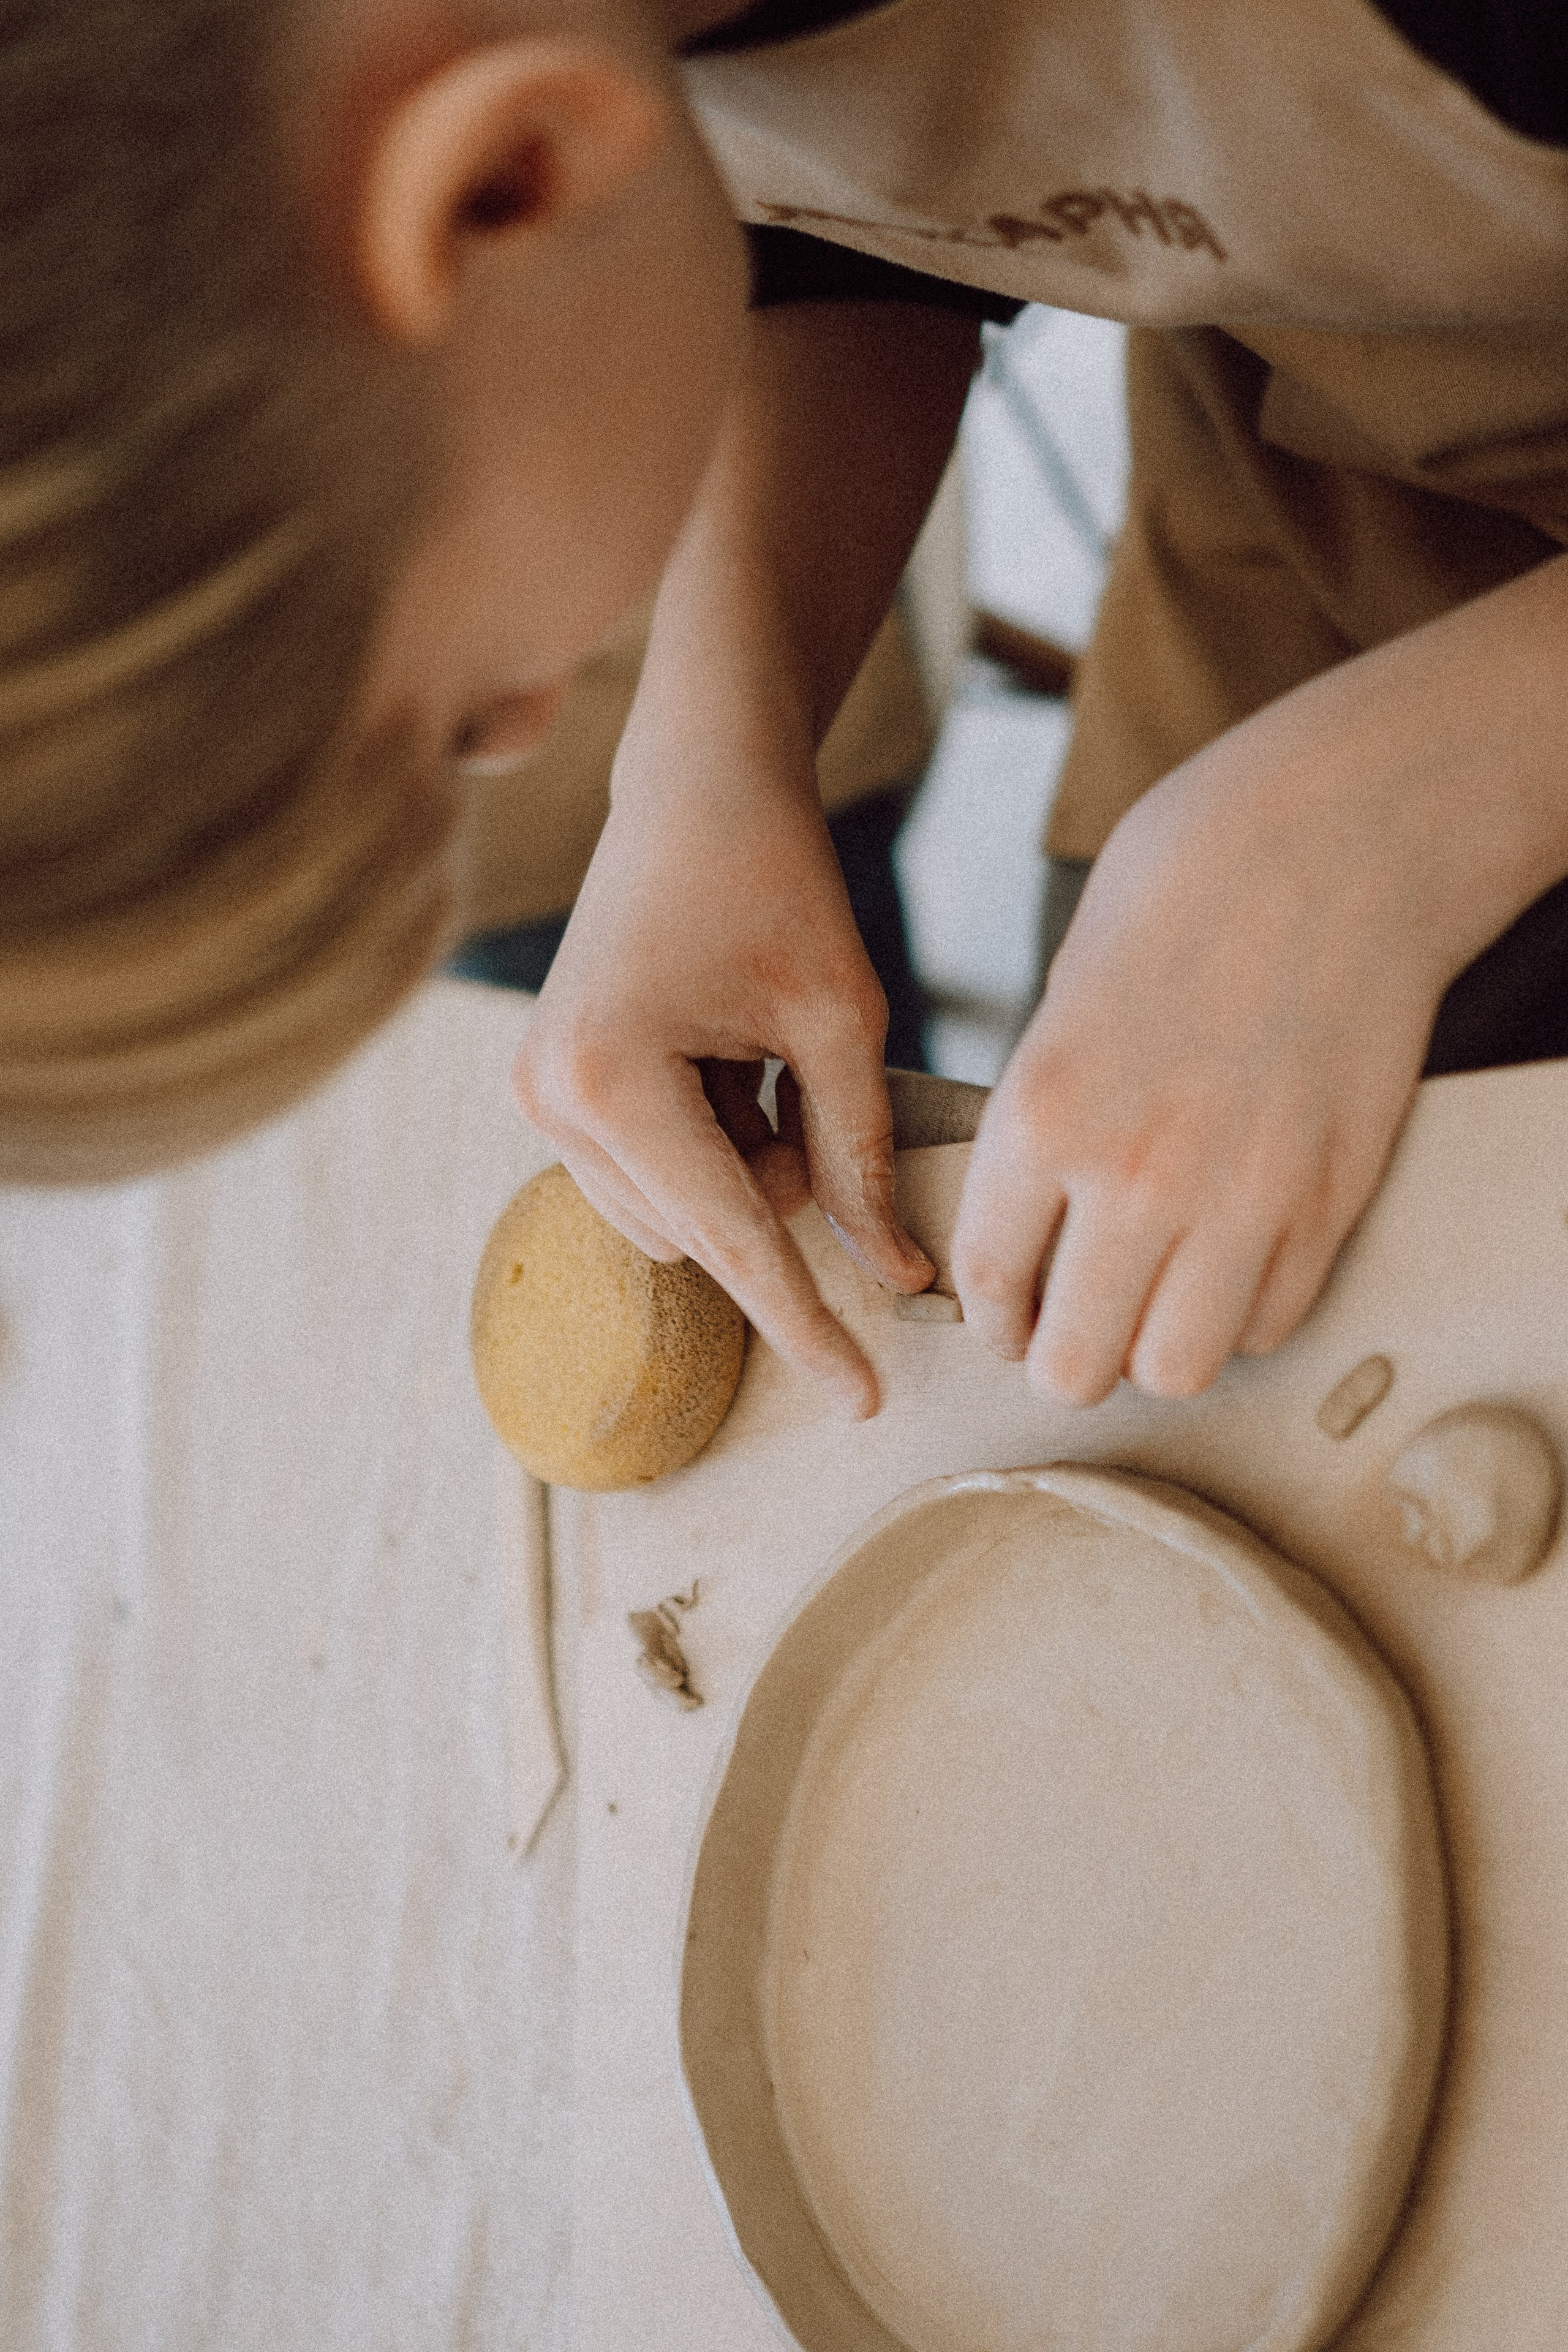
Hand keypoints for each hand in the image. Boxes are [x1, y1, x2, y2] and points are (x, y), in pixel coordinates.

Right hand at [513, 765, 933, 1418]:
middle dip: (779, 1189)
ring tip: (757, 1050)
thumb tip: (899, 1279)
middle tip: (808, 1077)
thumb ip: (860, 1157)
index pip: (731, 1238)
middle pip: (702, 1228)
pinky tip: (726, 1054)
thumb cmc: (774, 879)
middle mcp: (552, 1100)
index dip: (805, 1322)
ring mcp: (540, 1098)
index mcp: (612, 1079)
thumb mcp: (840, 1019)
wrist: (693, 784)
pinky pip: (652, 1174)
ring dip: (745, 1165)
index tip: (861, 1401)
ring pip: (677, 1213)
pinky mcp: (552, 1090)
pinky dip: (713, 1143)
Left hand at [950, 617, 1534, 1402]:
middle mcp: (1137, 1175)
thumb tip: (1037, 1206)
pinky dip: (1240, 1314)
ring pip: (1176, 1369)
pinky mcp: (1331, 1201)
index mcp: (1044, 1112)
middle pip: (1075, 1361)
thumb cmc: (1189, 886)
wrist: (1341, 838)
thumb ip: (1046, 1114)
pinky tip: (1229, 1261)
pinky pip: (1267, 1323)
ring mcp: (1243, 1198)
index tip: (1004, 1320)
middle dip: (1063, 1358)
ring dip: (1154, 1350)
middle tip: (1070, 1328)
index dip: (991, 1319)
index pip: (989, 1280)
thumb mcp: (1066, 992)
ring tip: (1153, 1304)